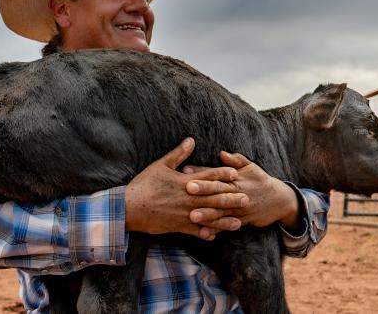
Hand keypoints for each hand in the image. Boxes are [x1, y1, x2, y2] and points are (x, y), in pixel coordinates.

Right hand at [125, 138, 248, 239]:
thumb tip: (191, 140)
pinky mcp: (178, 226)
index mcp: (185, 182)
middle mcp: (188, 199)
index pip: (208, 177)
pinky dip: (206, 233)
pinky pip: (196, 231)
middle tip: (247, 199)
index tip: (236, 174)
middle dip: (232, 198)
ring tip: (239, 223)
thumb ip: (178, 154)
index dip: (222, 174)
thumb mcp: (161, 165)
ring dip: (225, 220)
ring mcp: (185, 214)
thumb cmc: (144, 184)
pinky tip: (216, 236)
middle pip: (214, 198)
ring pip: (209, 217)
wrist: (130, 207)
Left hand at [185, 151, 300, 230]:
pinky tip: (203, 233)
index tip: (186, 171)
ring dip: (207, 214)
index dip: (202, 173)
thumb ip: (235, 160)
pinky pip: (227, 226)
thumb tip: (222, 153)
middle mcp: (237, 193)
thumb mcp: (250, 167)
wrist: (280, 200)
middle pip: (218, 191)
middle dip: (203, 191)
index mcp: (236, 179)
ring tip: (192, 216)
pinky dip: (216, 229)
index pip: (216, 174)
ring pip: (221, 211)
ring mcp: (239, 209)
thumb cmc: (261, 180)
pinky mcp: (241, 221)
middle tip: (186, 190)